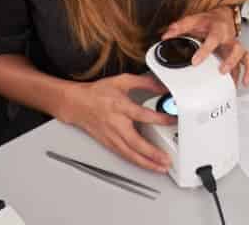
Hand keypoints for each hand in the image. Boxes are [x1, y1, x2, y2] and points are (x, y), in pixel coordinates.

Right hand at [60, 73, 174, 173]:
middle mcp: (116, 124)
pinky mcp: (109, 144)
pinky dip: (137, 163)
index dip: (158, 119)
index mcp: (120, 106)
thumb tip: (162, 86)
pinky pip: (124, 156)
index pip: (142, 115)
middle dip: (152, 153)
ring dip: (147, 163)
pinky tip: (147, 166)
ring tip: (161, 168)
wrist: (77, 104)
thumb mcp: (122, 81)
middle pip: (136, 142)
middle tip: (167, 159)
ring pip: (130, 154)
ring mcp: (112, 136)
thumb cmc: (98, 93)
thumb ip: (144, 82)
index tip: (172, 121)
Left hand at [161, 7, 248, 85]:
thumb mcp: (194, 20)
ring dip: (240, 69)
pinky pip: (247, 61)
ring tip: (233, 82)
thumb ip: (180, 27)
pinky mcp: (238, 53)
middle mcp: (229, 38)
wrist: (221, 16)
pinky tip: (243, 82)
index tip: (196, 62)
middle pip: (235, 48)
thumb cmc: (208, 20)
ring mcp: (234, 46)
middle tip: (221, 71)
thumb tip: (166, 35)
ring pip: (244, 56)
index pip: (213, 39)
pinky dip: (248, 72)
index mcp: (217, 29)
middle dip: (230, 61)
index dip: (205, 51)